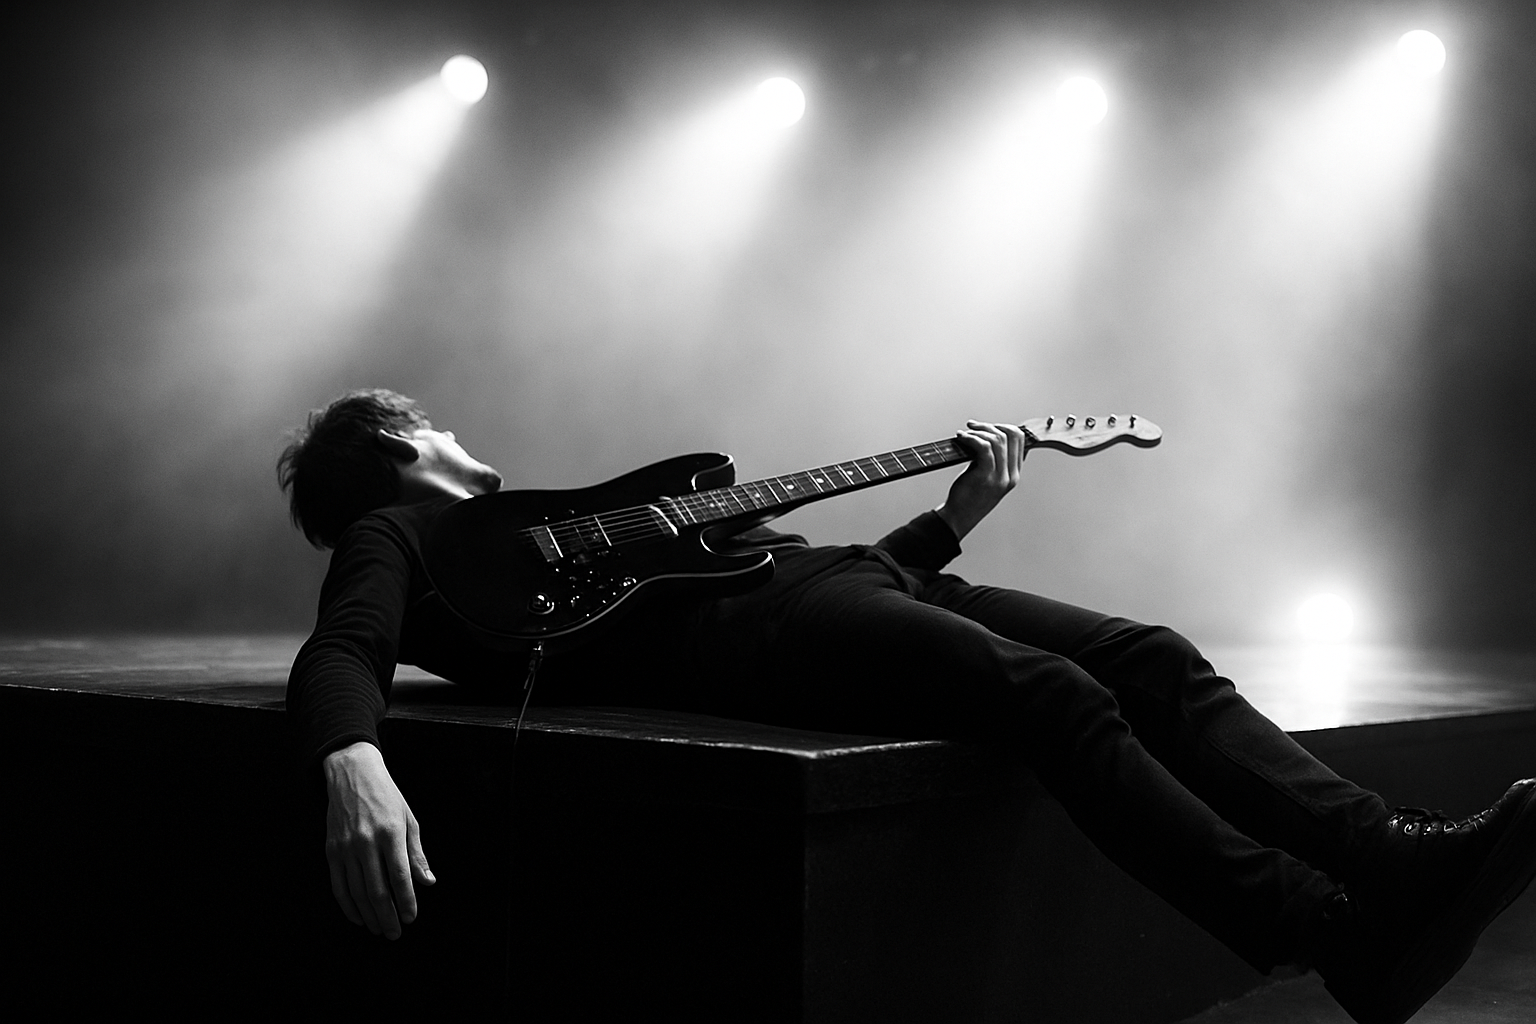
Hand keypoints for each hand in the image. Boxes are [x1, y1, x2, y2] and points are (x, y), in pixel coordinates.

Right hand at [322, 741, 434, 939]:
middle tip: (395, 933)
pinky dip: (348, 906)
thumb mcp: (409, 819)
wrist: (352, 775)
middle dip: (387, 916)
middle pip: (377, 890)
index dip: (406, 901)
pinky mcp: (331, 851)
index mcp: (390, 833)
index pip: (400, 876)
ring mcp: (346, 848)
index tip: (411, 917)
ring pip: (357, 892)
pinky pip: (338, 885)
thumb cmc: (386, 797)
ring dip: (369, 915)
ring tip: (379, 929)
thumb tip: (428, 882)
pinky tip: (358, 917)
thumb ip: (416, 854)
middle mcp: (366, 842)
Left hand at [935, 420, 1026, 540]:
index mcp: (1014, 474)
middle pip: (1011, 435)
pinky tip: (961, 438)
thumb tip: (990, 436)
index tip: (986, 427)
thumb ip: (994, 460)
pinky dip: (972, 438)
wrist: (958, 517)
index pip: (1020, 440)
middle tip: (973, 426)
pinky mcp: (985, 476)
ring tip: (965, 433)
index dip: (1003, 427)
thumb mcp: (988, 477)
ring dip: (978, 431)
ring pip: (997, 439)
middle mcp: (1010, 475)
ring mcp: (1000, 477)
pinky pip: (983, 447)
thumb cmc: (969, 497)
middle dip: (991, 425)